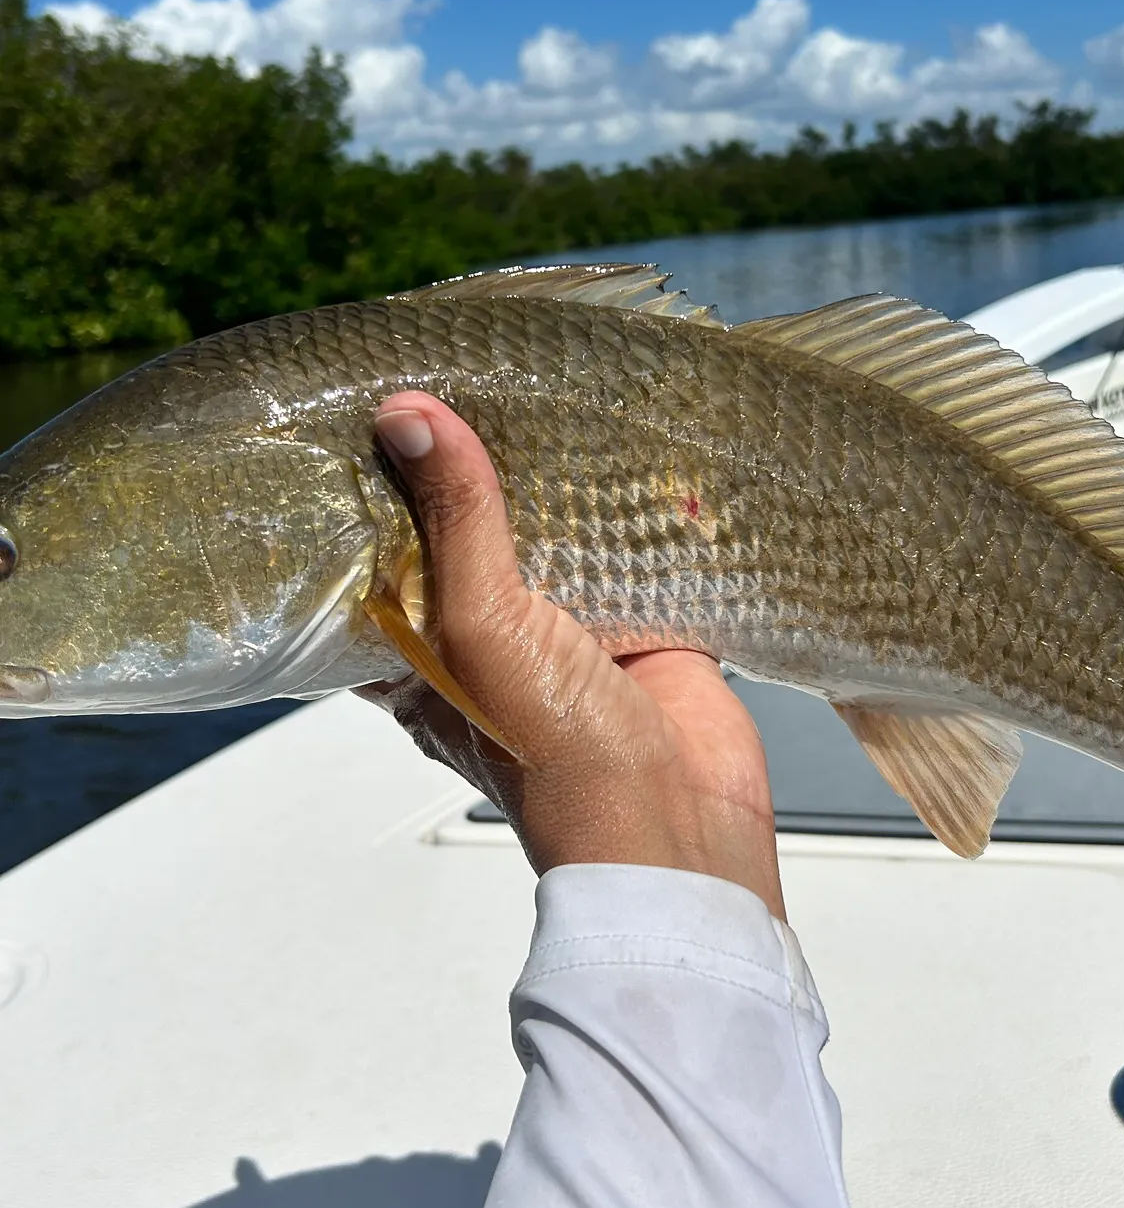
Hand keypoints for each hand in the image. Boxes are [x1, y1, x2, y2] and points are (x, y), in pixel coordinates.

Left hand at [356, 391, 785, 919]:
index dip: (363, 502)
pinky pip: (630, 551)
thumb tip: (409, 416)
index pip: (374, 568)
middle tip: (456, 380)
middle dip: (465, 475)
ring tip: (537, 389)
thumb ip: (455, 523)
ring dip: (552, 486)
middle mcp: (489, 642)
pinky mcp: (639, 624)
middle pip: (467, 540)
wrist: (681, 827)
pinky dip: (633, 509)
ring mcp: (568, 632)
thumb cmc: (559, 761)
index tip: (358, 419)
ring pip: (551, 540)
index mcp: (421, 659)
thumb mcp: (482, 630)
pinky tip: (629, 448)